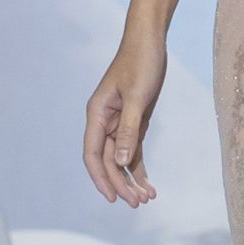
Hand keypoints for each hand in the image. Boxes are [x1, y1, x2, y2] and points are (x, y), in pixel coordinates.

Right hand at [84, 29, 166, 206]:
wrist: (150, 41)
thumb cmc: (141, 63)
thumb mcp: (136, 97)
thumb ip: (128, 130)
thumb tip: (120, 162)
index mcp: (97, 113)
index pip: (93, 154)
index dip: (100, 177)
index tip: (112, 198)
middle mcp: (104, 120)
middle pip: (108, 160)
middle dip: (121, 183)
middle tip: (138, 203)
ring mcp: (118, 122)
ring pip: (121, 158)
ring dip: (131, 179)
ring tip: (146, 199)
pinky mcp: (134, 121)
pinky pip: (133, 150)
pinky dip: (139, 167)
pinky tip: (149, 185)